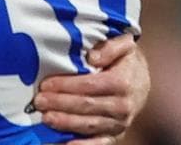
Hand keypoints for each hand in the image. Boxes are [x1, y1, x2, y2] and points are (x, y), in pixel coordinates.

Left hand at [34, 34, 149, 142]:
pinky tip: (63, 143)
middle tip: (39, 102)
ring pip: (89, 125)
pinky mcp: (115, 134)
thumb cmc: (125, 60)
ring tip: (45, 118)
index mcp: (122, 83)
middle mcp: (123, 106)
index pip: (90, 85)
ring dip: (66, 123)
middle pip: (87, 106)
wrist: (142, 81)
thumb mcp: (123, 45)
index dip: (66, 86)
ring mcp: (119, 123)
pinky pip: (99, 143)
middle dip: (60, 104)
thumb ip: (110, 47)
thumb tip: (92, 56)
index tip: (46, 84)